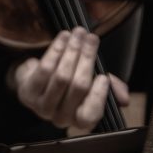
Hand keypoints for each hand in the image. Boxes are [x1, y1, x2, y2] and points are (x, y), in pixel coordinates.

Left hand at [12, 27, 127, 129]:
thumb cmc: (70, 84)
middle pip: (78, 86)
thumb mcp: (92, 87)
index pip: (90, 114)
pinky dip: (56, 50)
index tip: (103, 75)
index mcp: (78, 120)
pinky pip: (44, 69)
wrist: (35, 81)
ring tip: (78, 32)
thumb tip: (125, 99)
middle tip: (92, 38)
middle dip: (87, 58)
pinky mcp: (27, 93)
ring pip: (61, 76)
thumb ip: (110, 90)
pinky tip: (63, 37)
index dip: (98, 95)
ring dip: (72, 50)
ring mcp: (41, 107)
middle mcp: (60, 118)